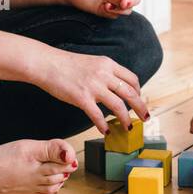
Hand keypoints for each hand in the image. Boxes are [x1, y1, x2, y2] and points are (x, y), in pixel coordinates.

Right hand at [35, 47, 150, 133]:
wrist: (46, 63)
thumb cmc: (65, 64)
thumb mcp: (92, 62)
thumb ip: (104, 73)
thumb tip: (114, 86)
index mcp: (108, 64)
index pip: (132, 79)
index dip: (139, 92)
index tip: (139, 100)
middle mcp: (104, 74)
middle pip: (131, 93)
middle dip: (141, 107)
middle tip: (146, 118)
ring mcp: (93, 86)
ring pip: (119, 106)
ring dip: (126, 119)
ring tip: (128, 127)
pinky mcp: (82, 98)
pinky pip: (98, 115)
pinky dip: (104, 125)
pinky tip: (106, 131)